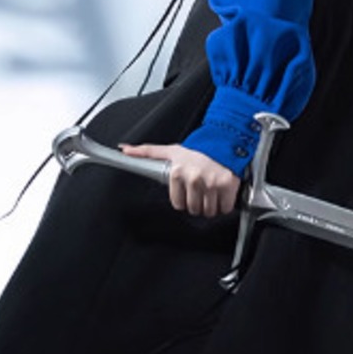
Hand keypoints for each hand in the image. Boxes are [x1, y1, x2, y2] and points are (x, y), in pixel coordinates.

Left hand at [118, 141, 240, 216]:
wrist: (224, 141)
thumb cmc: (198, 149)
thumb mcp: (170, 150)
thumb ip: (147, 152)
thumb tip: (125, 149)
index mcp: (178, 173)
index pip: (178, 204)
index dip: (185, 198)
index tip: (190, 190)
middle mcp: (194, 179)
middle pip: (193, 209)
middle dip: (198, 202)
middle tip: (202, 190)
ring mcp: (211, 184)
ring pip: (208, 211)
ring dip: (211, 205)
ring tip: (212, 191)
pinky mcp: (227, 187)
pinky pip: (224, 208)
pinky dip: (225, 205)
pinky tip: (222, 193)